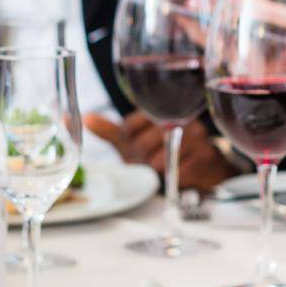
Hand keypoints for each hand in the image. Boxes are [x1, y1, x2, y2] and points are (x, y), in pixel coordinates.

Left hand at [85, 112, 238, 190]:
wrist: (202, 170)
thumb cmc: (162, 154)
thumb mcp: (132, 142)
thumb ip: (109, 130)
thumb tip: (80, 117)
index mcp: (159, 109)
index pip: (129, 126)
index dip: (128, 143)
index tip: (137, 148)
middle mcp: (178, 117)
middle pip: (142, 144)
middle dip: (142, 159)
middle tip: (151, 160)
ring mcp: (195, 135)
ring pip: (159, 159)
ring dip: (158, 170)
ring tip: (166, 166)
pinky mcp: (205, 155)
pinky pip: (176, 171)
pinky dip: (174, 177)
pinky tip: (180, 171)